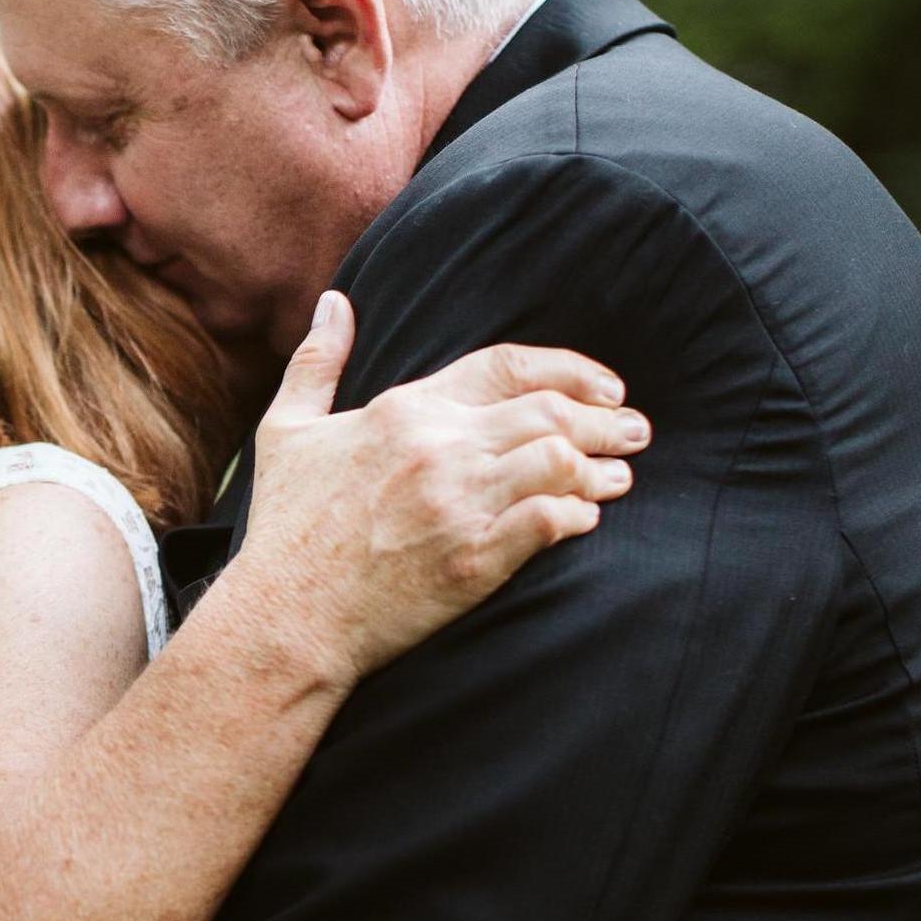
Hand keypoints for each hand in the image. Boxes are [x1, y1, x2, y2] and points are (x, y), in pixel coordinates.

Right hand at [233, 291, 651, 686]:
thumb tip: (336, 302)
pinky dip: (577, 517)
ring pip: (560, 462)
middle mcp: (438, 449)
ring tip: (619, 479)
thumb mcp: (287, 432)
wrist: (286, 617)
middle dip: (605, 419)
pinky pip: (550, 521)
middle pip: (549, 412)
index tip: (605, 386)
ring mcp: (458, 505)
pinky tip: (583, 522)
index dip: (571, 370)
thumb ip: (315, 362)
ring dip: (600, 470)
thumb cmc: (285, 529)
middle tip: (634, 432)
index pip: (509, 366)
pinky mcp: (473, 561)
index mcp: (404, 410)